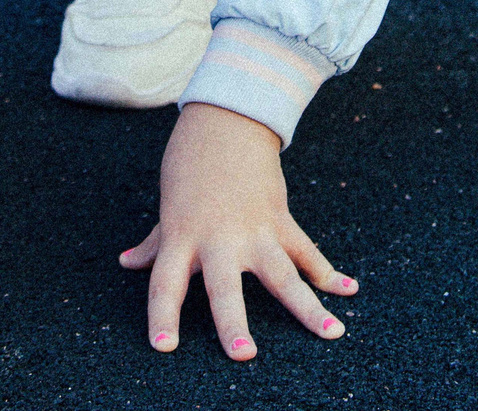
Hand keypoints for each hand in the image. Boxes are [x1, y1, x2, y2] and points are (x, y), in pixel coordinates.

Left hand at [120, 102, 354, 358]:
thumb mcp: (169, 208)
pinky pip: (307, 252)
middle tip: (244, 354)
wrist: (226, 122)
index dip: (163, 317)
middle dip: (233, 322)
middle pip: (224, 288)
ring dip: (308, 307)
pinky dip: (328, 273)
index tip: (165, 347)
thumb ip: (155, 241)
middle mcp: (218, 239)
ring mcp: (254, 231)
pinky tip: (350, 291)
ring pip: (283, 275)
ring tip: (332, 333)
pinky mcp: (280, 220)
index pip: (165, 285)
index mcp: (182, 238)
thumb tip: (127, 263)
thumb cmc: (189, 168)